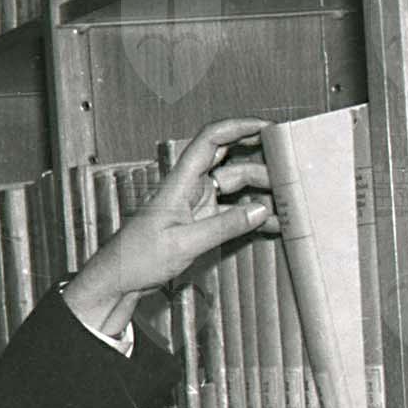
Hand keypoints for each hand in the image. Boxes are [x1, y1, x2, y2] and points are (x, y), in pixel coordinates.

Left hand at [62, 117, 274, 337]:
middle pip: (230, 162)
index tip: (266, 128)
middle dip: (260, 163)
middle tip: (288, 170)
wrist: (119, 280)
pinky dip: (251, 216)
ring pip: (235, 188)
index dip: (238, 127)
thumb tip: (259, 210)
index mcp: (180, 182)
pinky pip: (232, 212)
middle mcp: (190, 187)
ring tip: (287, 202)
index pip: (210, 139)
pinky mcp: (200, 222)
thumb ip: (223, 226)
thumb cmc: (137, 258)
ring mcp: (197, 204)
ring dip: (260, 193)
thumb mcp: (183, 243)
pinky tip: (270, 223)